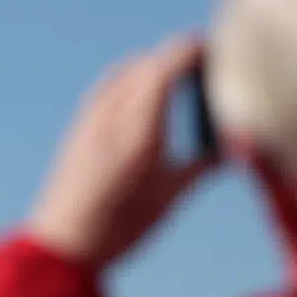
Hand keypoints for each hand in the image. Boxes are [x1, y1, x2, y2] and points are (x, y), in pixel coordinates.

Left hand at [27, 36, 211, 270]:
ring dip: (156, 64)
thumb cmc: (118, 227)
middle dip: (182, 56)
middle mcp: (111, 118)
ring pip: (128, 70)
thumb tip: (235, 150)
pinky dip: (132, 77)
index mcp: (139, 131)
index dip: (196, 50)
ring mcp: (90, 120)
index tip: (223, 50)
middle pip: (150, 63)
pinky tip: (146, 90)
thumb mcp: (168, 197)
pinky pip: (108, 85)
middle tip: (212, 63)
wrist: (62, 246)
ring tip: (183, 74)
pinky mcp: (78, 128)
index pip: (167, 66)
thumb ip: (202, 167)